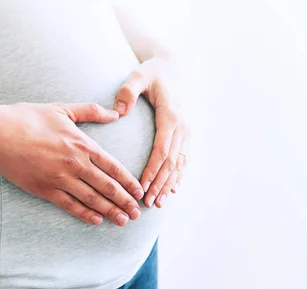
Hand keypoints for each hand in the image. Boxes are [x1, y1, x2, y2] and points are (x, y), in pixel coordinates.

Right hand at [0, 102, 143, 225]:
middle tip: (137, 214)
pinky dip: (84, 214)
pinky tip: (96, 221)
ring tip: (122, 221)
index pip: (113, 167)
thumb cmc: (28, 118)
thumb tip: (115, 113)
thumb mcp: (62, 109)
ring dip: (109, 211)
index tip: (140, 192)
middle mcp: (75, 163)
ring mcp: (60, 178)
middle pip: (107, 187)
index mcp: (82, 144)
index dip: (129, 182)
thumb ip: (91, 111)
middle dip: (125, 201)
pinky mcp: (45, 189)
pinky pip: (69, 205)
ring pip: (91, 199)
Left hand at [114, 57, 189, 207]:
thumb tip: (119, 111)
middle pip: (171, 162)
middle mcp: (183, 127)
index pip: (162, 151)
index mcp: (171, 116)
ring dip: (170, 184)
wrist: (173, 67)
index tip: (142, 187)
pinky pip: (184, 159)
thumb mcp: (138, 75)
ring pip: (180, 164)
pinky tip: (172, 190)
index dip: (152, 171)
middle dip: (160, 184)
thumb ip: (127, 91)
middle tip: (149, 203)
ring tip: (159, 203)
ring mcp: (187, 131)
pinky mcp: (187, 134)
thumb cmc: (152, 72)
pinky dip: (178, 176)